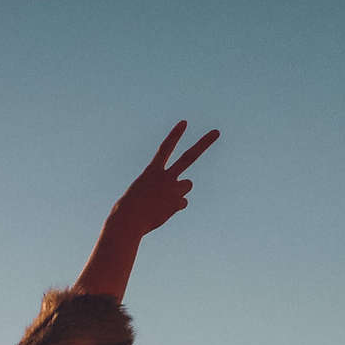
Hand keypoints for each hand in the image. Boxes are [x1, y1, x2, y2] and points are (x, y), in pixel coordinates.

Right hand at [110, 121, 218, 238]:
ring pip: (187, 185)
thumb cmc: (127, 209)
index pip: (165, 148)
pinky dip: (174, 207)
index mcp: (151, 172)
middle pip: (189, 157)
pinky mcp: (178, 203)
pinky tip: (162, 211)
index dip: (175, 135)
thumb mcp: (140, 193)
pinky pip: (182, 203)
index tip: (184, 122)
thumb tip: (181, 199)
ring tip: (162, 200)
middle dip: (204, 144)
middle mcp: (165, 177)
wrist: (128, 221)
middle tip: (217, 132)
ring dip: (179, 190)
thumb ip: (162, 190)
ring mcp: (173, 189)